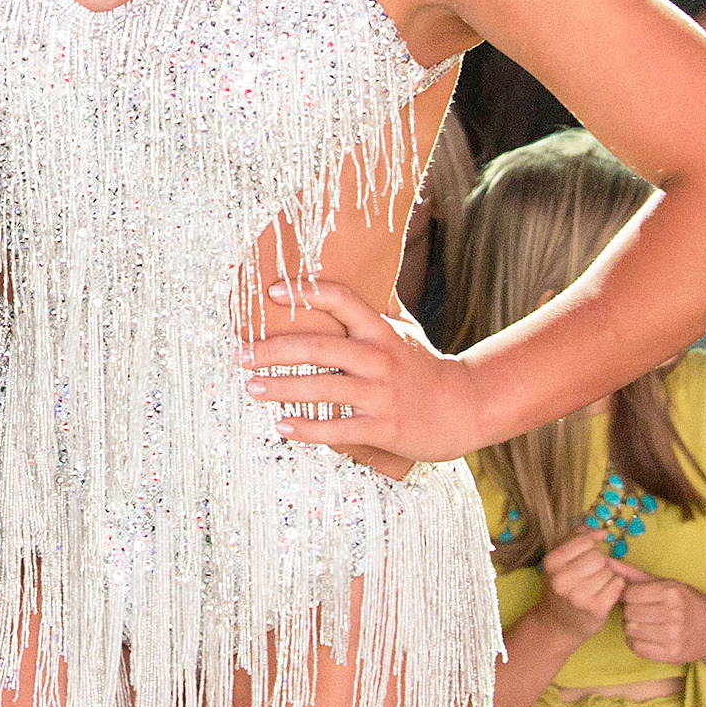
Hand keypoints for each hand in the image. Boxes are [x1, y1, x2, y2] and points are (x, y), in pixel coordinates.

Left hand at [242, 280, 479, 461]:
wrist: (465, 408)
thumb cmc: (424, 367)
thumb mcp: (403, 331)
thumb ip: (375, 309)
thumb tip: (350, 278)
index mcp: (379, 331)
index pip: (341, 298)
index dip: (306, 290)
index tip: (271, 291)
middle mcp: (377, 358)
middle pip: (317, 348)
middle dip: (272, 350)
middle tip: (240, 354)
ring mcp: (379, 394)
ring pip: (320, 388)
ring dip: (280, 388)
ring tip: (252, 387)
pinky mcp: (382, 427)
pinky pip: (336, 428)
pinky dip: (305, 428)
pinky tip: (281, 426)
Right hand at [535, 530, 625, 644]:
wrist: (557, 625)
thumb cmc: (560, 588)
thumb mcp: (558, 561)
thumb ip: (575, 538)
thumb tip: (603, 532)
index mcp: (552, 562)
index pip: (584, 542)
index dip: (590, 547)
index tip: (585, 557)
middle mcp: (562, 579)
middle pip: (598, 557)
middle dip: (599, 563)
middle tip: (590, 575)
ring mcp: (579, 595)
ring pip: (609, 571)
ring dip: (607, 576)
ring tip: (596, 585)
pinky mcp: (596, 608)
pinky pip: (617, 585)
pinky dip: (615, 587)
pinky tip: (605, 593)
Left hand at [614, 563, 705, 664]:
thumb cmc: (685, 602)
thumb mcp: (665, 583)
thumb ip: (633, 573)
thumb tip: (605, 561)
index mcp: (670, 593)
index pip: (629, 594)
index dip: (627, 595)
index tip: (635, 597)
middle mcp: (673, 614)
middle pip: (628, 612)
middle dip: (629, 611)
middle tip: (639, 611)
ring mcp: (673, 636)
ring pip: (630, 630)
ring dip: (631, 627)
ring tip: (643, 623)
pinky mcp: (671, 654)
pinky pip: (637, 648)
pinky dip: (636, 642)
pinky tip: (646, 636)